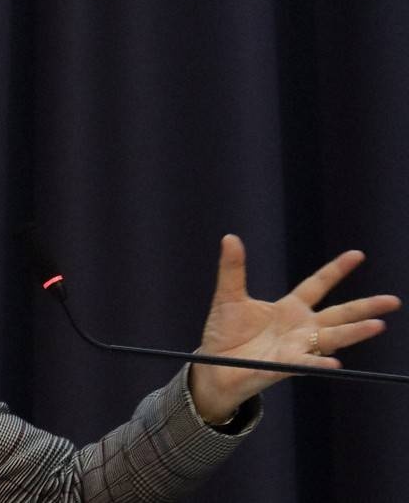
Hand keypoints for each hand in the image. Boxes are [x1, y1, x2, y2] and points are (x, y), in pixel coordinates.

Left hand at [189, 234, 400, 422]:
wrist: (213, 366)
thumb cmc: (225, 333)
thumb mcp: (228, 297)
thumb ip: (232, 269)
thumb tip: (230, 238)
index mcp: (289, 308)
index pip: (317, 285)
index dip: (336, 270)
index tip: (357, 254)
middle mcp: (300, 328)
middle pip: (339, 314)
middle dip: (366, 307)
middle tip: (393, 301)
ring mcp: (295, 348)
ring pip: (331, 338)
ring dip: (354, 332)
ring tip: (377, 325)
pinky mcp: (283, 366)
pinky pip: (305, 364)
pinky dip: (318, 362)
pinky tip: (334, 363)